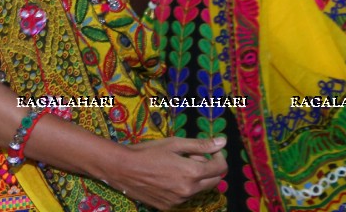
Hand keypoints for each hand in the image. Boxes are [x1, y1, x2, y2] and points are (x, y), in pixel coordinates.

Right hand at [101, 137, 226, 209]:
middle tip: (191, 156)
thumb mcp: (174, 144)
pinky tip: (166, 177)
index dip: (219, 157)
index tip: (211, 150)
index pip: (220, 168)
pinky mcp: (169, 207)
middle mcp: (189, 190)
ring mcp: (179, 201)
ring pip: (198, 189)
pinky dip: (182, 187)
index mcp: (192, 172)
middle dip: (208, 168)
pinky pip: (184, 196)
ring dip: (195, 178)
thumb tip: (222, 141)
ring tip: (175, 166)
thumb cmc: (148, 152)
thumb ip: (200, 145)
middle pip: (213, 181)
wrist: (123, 169)